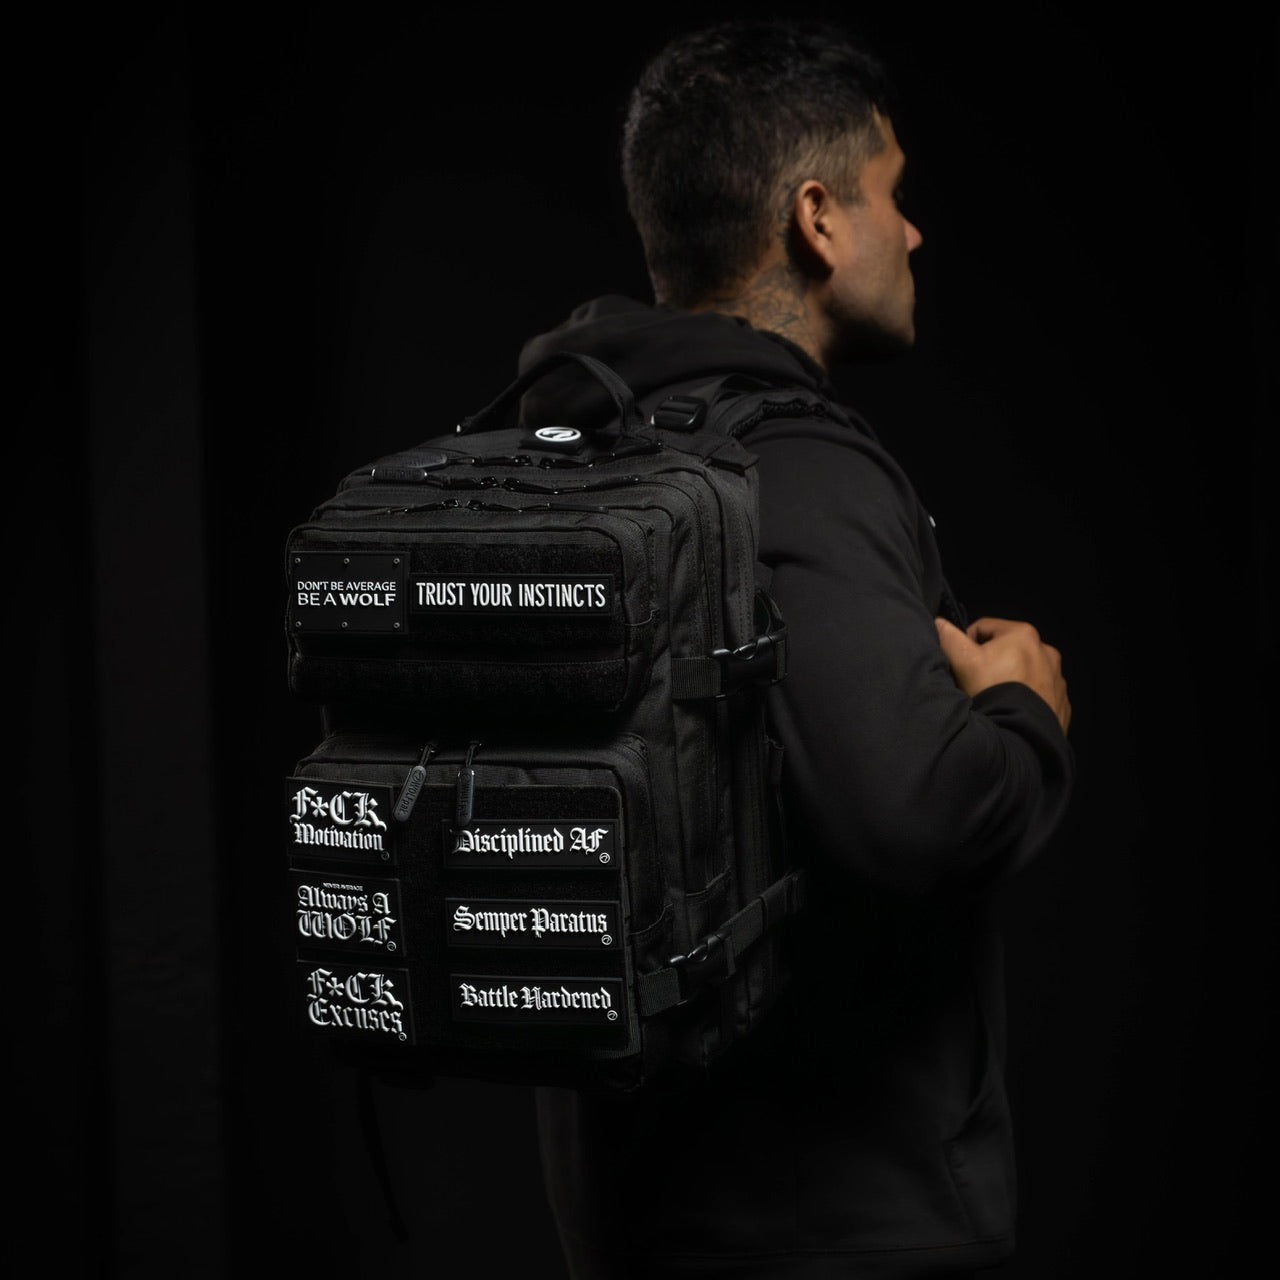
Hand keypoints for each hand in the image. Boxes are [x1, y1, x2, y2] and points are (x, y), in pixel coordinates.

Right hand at [935, 615, 1070, 734]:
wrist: (1021, 737)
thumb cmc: (992, 693)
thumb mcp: (962, 661)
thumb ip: (947, 636)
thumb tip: (938, 622)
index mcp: (1023, 634)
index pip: (983, 629)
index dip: (966, 645)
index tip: (963, 666)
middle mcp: (1046, 651)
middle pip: (1004, 650)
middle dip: (989, 664)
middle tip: (977, 684)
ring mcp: (1057, 678)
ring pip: (1023, 672)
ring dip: (1008, 680)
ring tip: (996, 699)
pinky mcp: (1061, 700)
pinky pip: (1037, 693)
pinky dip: (1025, 698)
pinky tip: (1012, 710)